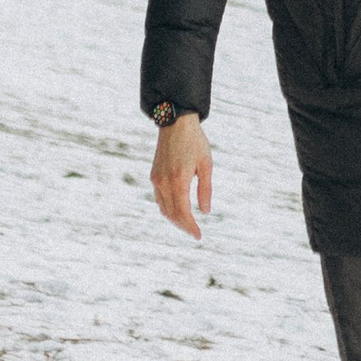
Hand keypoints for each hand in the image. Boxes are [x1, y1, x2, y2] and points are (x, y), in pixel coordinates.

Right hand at [151, 113, 212, 239]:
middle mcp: (164, 183)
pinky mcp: (154, 175)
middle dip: (183, 226)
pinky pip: (159, 199)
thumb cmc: (195, 142)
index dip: (190, 227)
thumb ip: (205, 190)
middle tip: (194, 232)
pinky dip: (167, 208)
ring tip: (187, 224)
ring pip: (163, 208)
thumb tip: (205, 212)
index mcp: (179, 180)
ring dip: (174, 219)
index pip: (183, 213)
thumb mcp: (206, 165)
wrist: (176, 123)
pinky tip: (177, 210)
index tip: (198, 236)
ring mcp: (157, 179)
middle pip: (172, 214)